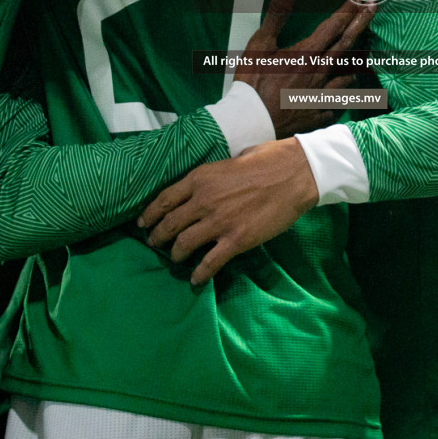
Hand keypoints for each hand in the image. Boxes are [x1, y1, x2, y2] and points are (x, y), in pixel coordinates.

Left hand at [136, 137, 319, 283]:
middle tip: (153, 243)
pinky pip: (210, 262)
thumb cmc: (267, 160)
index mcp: (200, 178)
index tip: (143, 223)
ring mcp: (219, 222)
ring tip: (174, 259)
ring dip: (175, 254)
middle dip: (157, 237)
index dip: (149, 214)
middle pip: (169, 224)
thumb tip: (206, 183)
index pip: (164, 199)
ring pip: (183, 244)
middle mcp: (203, 201)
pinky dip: (199, 273)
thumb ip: (212, 176)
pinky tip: (195, 279)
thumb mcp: (230, 160)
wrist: (294, 174)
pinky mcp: (236, 240)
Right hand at [235, 0, 374, 138]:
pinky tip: (341, 94)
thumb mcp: (260, 44)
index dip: (349, 10)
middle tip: (374, 9)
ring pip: (348, 76)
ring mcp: (323, 95)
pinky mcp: (321, 114)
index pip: (333, 26)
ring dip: (355, 64)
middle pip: (347, 45)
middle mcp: (320, 72)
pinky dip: (341, 95)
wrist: (252, 122)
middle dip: (361, 24)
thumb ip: (277, 15)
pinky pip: (338, 102)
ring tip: (360, 58)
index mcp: (306, 54)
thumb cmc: (252, 82)